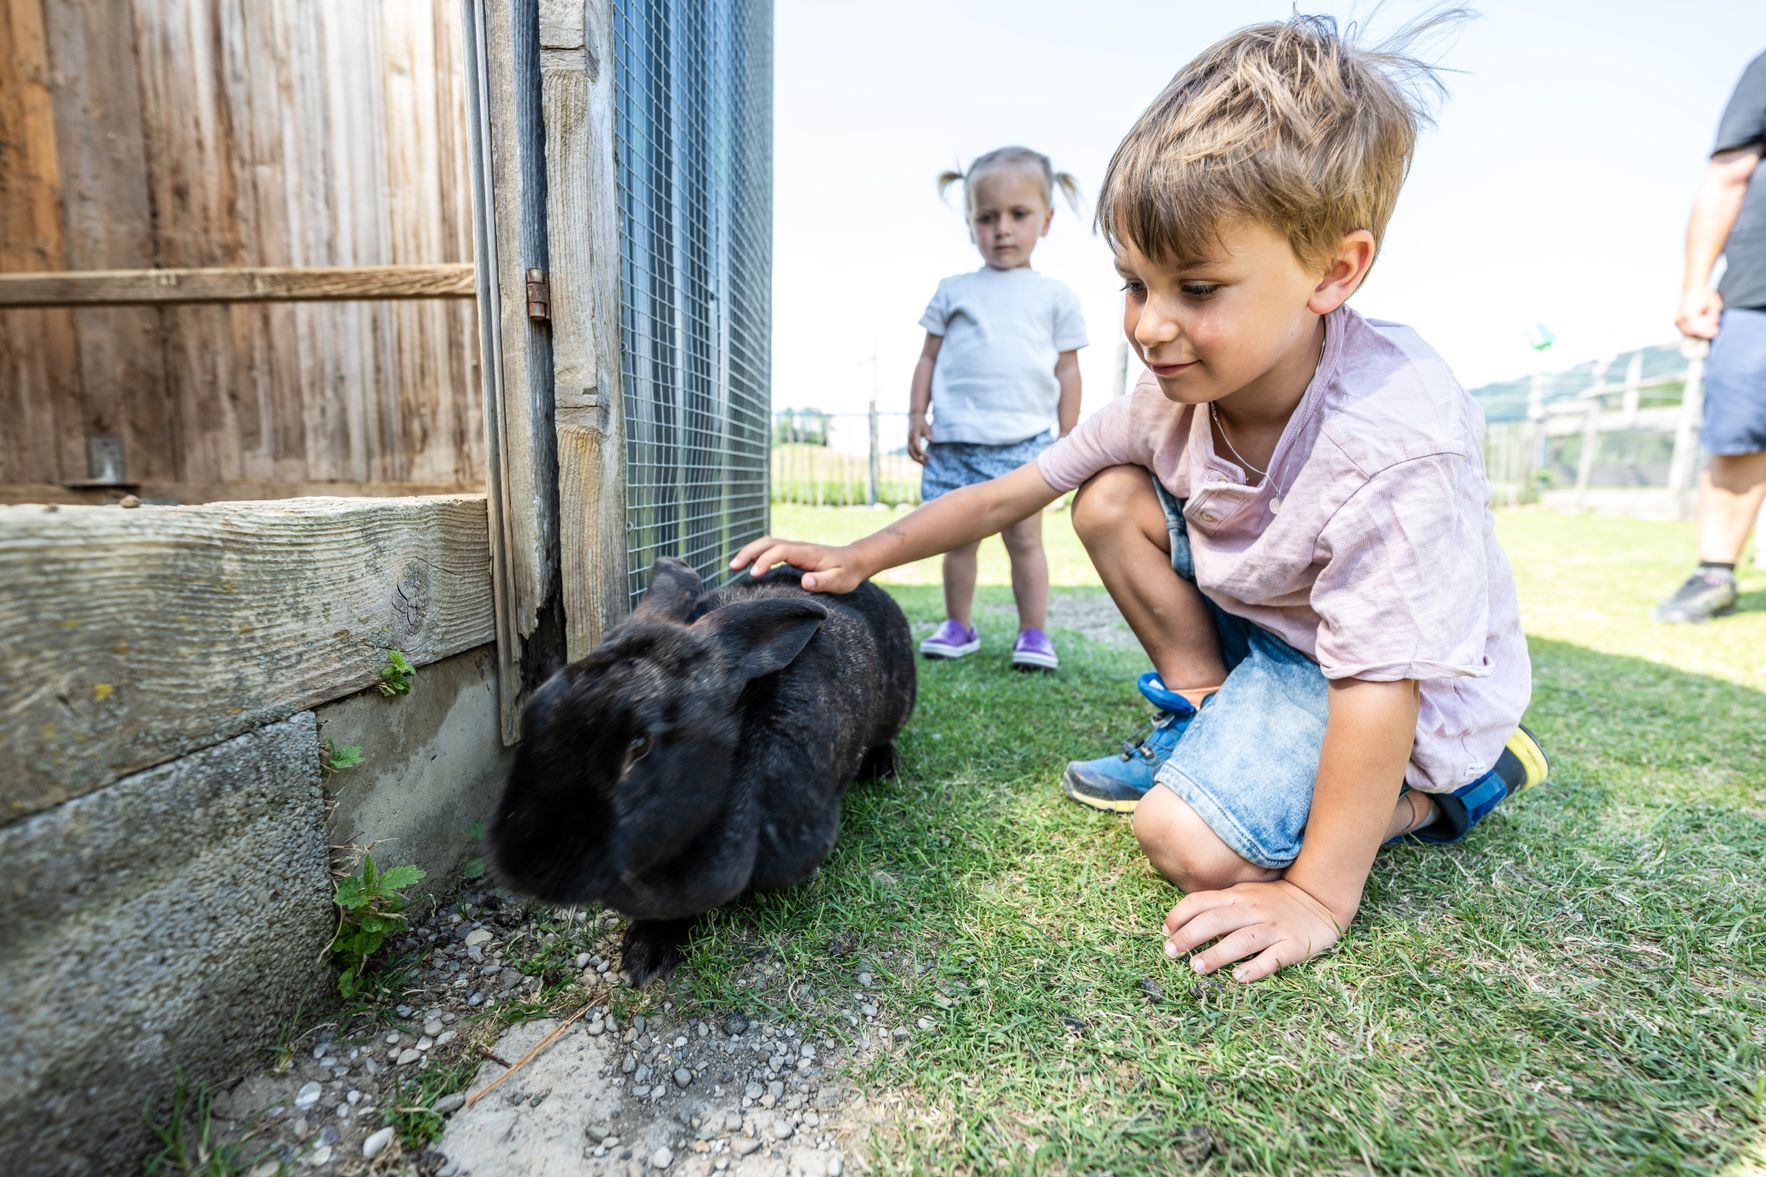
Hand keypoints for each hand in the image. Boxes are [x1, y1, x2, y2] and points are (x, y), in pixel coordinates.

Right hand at [728, 535, 868, 593]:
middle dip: (749, 552)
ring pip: (767, 544)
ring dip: (749, 552)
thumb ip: (823, 581)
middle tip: (733, 567)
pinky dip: (756, 555)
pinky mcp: (793, 554)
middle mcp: (798, 547)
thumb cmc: (847, 573)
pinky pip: (771, 550)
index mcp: (807, 553)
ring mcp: (794, 549)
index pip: (780, 550)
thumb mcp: (840, 581)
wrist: (855, 561)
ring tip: (733, 567)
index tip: (754, 574)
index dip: (765, 560)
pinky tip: (748, 567)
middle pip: (768, 542)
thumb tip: (805, 582)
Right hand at [908, 416, 932, 464]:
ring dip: (916, 459)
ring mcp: (908, 441)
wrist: (914, 416)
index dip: (922, 453)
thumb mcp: (926, 426)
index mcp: (914, 435)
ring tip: (924, 463)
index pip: (917, 447)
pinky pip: (910, 451)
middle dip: (918, 459)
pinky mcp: (909, 442)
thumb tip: (931, 441)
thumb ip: (928, 434)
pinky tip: (921, 458)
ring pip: (910, 452)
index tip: (928, 457)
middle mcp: (910, 439)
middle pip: (911, 452)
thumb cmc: (922, 422)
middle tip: (926, 464)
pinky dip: (915, 456)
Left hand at [1162, 879, 1345, 983]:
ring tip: (1196, 967)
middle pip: (1216, 920)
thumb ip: (1217, 906)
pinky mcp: (1292, 946)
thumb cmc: (1272, 901)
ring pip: (1242, 939)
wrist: (1319, 900)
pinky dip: (1255, 968)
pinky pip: (1272, 958)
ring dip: (1217, 953)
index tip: (1165, 932)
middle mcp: (1252, 910)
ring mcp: (1273, 928)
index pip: (1201, 901)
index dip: (1179, 915)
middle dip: (1189, 936)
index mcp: (1236, 897)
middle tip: (1170, 953)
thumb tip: (1180, 925)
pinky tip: (1238, 978)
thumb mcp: (1243, 895)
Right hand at [1676, 286, 1722, 339]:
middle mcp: (1681, 318)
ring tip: (1709, 328)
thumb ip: (1713, 317)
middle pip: (1691, 333)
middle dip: (1703, 334)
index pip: (1696, 329)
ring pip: (1687, 333)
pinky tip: (1702, 326)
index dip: (1707, 333)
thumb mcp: (1714, 304)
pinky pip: (1685, 330)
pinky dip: (1694, 331)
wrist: (1694, 287)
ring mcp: (1678, 320)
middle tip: (1714, 332)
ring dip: (1698, 333)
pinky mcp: (1677, 321)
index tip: (1716, 333)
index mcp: (1689, 314)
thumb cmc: (1704, 295)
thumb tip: (1714, 327)